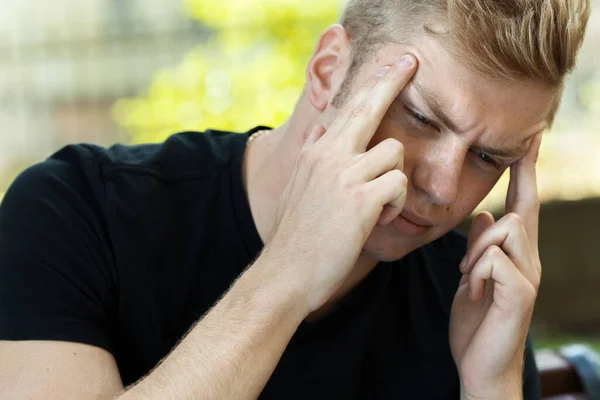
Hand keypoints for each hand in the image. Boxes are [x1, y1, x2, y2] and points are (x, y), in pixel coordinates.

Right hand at [260, 55, 416, 312]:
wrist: (285, 273)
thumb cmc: (298, 234)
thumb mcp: (298, 187)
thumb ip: (311, 155)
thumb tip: (319, 130)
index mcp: (315, 152)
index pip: (347, 108)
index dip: (372, 83)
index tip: (390, 62)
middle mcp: (327, 154)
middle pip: (368, 106)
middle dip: (391, 79)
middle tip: (410, 59)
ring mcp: (343, 174)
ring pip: (394, 151)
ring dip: (393, 179)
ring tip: (376, 205)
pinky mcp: (359, 199)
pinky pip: (397, 183)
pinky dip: (394, 203)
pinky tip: (377, 219)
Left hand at [449, 134, 542, 398]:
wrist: (479, 366)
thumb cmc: (475, 323)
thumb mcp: (473, 278)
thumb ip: (480, 250)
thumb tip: (485, 217)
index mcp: (515, 256)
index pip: (521, 208)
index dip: (525, 174)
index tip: (527, 142)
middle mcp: (528, 261)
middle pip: (524, 208)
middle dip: (524, 174)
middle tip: (524, 144)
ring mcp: (528, 277)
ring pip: (508, 227)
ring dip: (478, 246)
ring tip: (467, 274)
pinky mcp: (520, 295)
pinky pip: (496, 259)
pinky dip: (477, 269)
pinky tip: (471, 290)